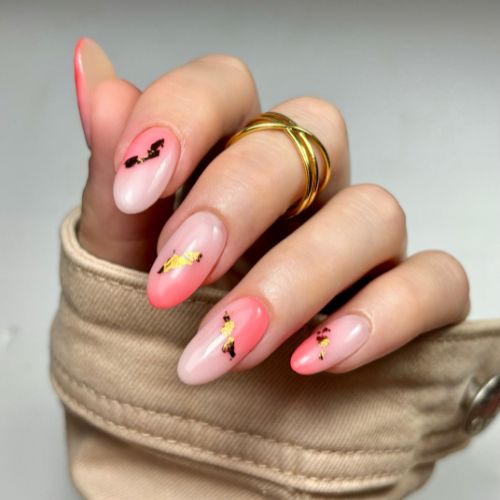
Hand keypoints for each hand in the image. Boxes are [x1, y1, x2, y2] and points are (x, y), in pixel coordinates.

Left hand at [75, 38, 469, 383]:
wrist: (191, 423)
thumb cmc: (151, 329)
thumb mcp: (116, 256)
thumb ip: (113, 173)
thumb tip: (94, 76)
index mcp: (228, 159)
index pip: (225, 88)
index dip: (182, 118)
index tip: (135, 188)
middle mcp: (304, 189)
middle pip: (304, 140)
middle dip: (236, 204)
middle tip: (175, 281)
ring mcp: (360, 243)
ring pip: (372, 213)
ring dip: (294, 280)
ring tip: (231, 346)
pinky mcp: (408, 299)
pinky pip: (432, 282)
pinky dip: (380, 316)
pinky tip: (315, 359)